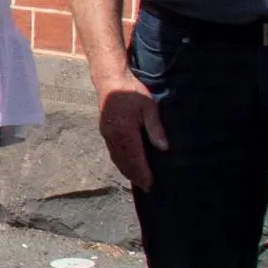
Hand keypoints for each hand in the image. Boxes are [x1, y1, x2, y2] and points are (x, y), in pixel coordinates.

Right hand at [93, 69, 167, 191]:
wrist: (110, 80)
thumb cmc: (132, 92)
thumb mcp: (149, 107)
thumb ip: (155, 128)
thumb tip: (163, 148)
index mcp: (125, 131)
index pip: (135, 158)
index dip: (143, 173)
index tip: (150, 184)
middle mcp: (113, 136)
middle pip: (124, 161)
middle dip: (135, 176)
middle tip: (146, 187)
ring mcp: (106, 134)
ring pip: (116, 158)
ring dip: (126, 170)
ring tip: (137, 180)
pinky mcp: (104, 131)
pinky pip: (112, 151)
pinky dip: (120, 161)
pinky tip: (126, 165)